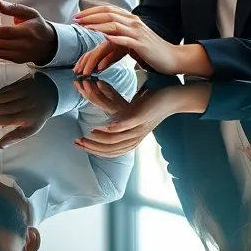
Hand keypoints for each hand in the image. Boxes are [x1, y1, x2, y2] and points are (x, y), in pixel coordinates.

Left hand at [0, 1, 56, 64]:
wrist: (49, 43)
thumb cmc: (38, 27)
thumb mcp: (30, 13)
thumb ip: (14, 8)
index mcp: (27, 31)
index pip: (6, 32)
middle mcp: (24, 44)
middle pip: (1, 43)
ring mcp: (22, 54)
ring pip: (1, 52)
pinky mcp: (19, 59)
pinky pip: (3, 57)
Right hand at [0, 78, 58, 146]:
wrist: (51, 95)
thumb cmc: (37, 114)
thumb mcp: (30, 129)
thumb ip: (15, 137)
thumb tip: (1, 145)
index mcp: (29, 117)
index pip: (8, 119)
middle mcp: (27, 105)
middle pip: (6, 108)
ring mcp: (25, 93)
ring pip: (6, 96)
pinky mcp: (23, 84)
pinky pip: (9, 88)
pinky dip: (0, 92)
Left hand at [74, 6, 205, 75]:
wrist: (172, 57)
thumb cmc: (151, 50)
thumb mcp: (133, 37)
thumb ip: (121, 32)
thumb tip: (105, 32)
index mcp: (131, 19)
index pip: (108, 10)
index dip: (91, 11)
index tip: (78, 16)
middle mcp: (134, 22)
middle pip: (108, 14)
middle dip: (90, 16)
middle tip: (76, 20)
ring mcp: (138, 33)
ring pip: (115, 25)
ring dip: (98, 25)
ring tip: (85, 27)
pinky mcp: (142, 45)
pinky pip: (127, 40)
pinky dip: (115, 38)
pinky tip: (105, 38)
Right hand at [74, 82, 206, 156]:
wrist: (172, 98)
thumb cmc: (150, 105)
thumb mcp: (132, 115)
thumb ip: (120, 120)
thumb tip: (107, 122)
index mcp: (132, 139)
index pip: (111, 152)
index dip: (94, 150)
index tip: (80, 145)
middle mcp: (136, 138)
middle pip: (112, 149)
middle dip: (93, 147)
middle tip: (78, 142)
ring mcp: (139, 129)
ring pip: (117, 140)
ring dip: (100, 140)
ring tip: (87, 135)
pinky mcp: (142, 118)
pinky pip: (127, 126)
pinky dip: (114, 128)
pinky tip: (103, 127)